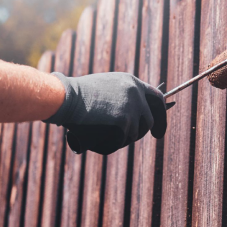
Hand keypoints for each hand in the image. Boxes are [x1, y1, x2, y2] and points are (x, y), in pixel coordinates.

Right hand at [44, 72, 166, 154]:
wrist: (66, 97)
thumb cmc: (78, 94)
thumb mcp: (106, 87)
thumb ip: (122, 95)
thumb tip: (133, 114)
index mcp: (132, 82)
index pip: (156, 98)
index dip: (160, 114)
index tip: (158, 128)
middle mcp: (136, 93)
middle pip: (149, 120)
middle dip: (144, 132)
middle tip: (134, 139)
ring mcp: (132, 108)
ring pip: (135, 133)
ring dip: (123, 138)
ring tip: (105, 134)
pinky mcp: (124, 121)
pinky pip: (123, 140)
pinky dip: (113, 143)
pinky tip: (100, 138)